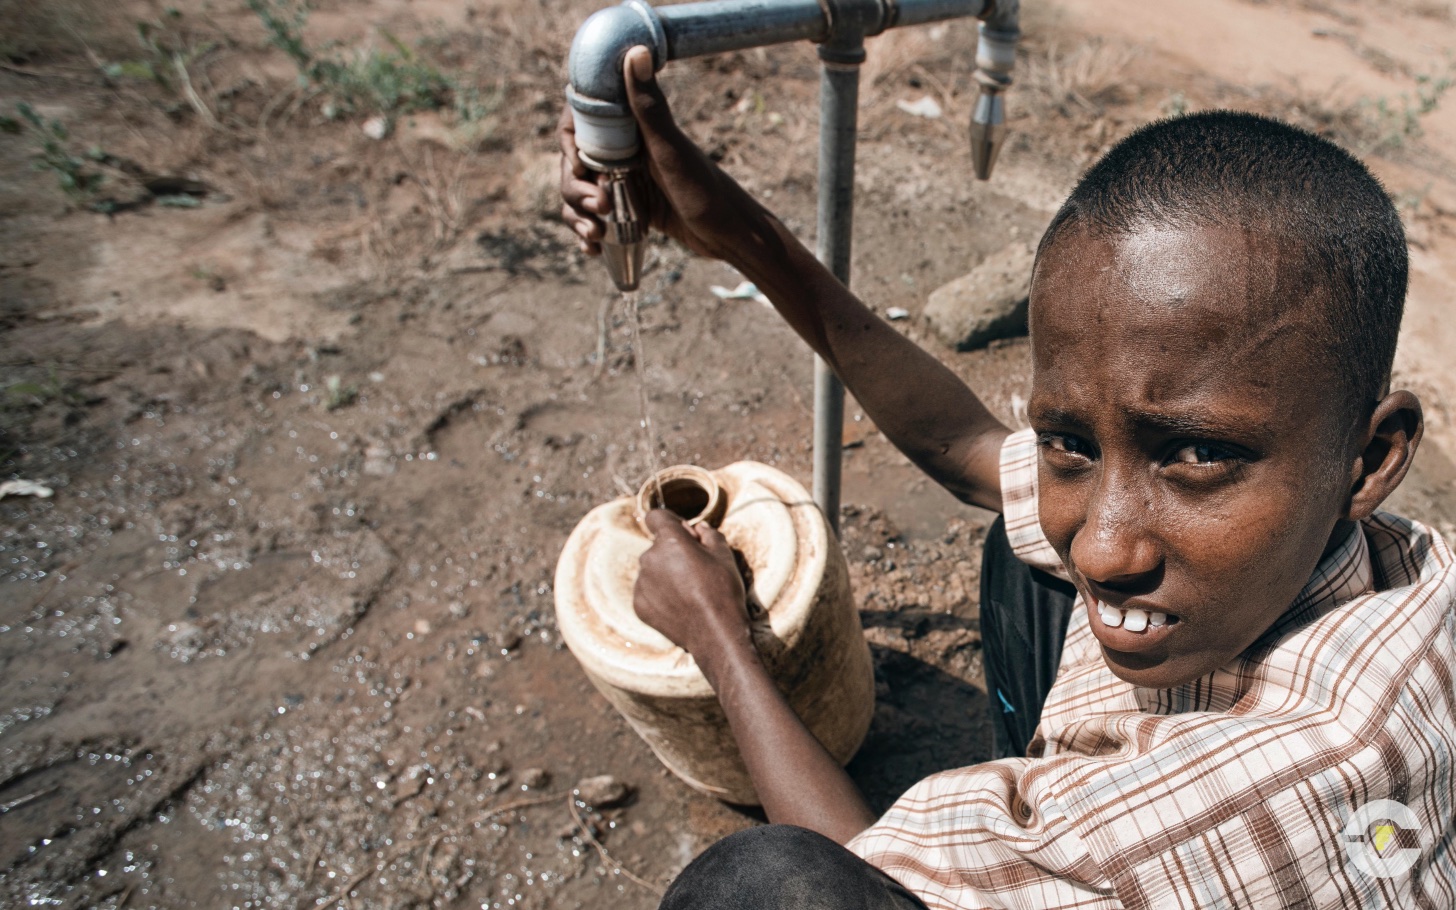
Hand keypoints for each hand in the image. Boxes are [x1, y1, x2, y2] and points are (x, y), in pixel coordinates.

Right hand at [559, 46, 764, 262]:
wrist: (733, 237)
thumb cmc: (707, 193)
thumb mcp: (671, 152)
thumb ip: (650, 107)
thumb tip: (636, 52)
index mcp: (632, 131)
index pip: (579, 124)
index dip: (568, 144)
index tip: (580, 166)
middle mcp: (625, 153)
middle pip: (574, 165)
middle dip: (576, 191)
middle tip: (601, 209)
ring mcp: (626, 183)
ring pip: (581, 194)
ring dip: (578, 217)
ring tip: (595, 236)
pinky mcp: (630, 209)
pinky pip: (595, 218)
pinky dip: (588, 234)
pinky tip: (594, 249)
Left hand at [633, 510, 752, 676]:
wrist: (715, 633)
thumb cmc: (722, 590)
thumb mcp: (724, 555)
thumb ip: (709, 535)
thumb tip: (698, 528)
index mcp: (669, 540)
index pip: (656, 517)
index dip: (670, 522)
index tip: (682, 533)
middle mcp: (649, 558)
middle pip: (657, 547)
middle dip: (672, 552)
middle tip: (695, 570)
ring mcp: (642, 582)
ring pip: (652, 570)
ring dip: (665, 574)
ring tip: (689, 592)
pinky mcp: (638, 604)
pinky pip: (647, 591)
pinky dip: (659, 595)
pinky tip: (679, 605)